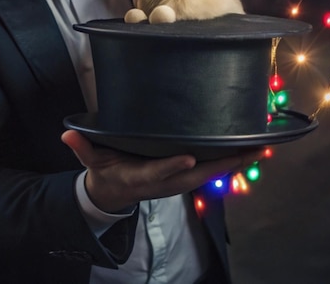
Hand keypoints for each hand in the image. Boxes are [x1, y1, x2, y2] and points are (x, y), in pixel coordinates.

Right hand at [62, 130, 262, 212]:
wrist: (117, 194)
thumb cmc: (107, 173)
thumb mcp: (92, 162)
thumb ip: (82, 148)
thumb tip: (67, 134)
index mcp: (143, 176)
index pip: (158, 172)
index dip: (172, 167)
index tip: (189, 158)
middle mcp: (167, 181)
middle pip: (199, 175)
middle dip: (226, 163)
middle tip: (252, 148)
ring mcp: (180, 180)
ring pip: (213, 172)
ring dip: (237, 160)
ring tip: (262, 145)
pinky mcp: (187, 175)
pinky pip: (213, 168)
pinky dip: (232, 159)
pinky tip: (250, 148)